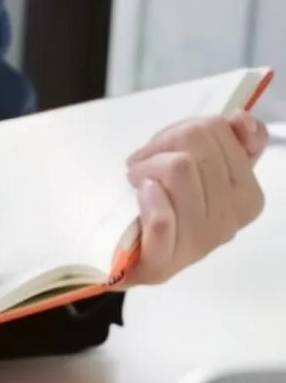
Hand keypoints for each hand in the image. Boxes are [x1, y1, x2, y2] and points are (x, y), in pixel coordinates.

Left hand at [122, 111, 267, 285]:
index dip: (183, 129)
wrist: (134, 260)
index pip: (220, 131)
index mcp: (248, 196)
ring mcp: (198, 243)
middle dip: (162, 145)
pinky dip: (149, 198)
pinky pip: (162, 219)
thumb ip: (231, 140)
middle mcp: (230, 220)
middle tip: (143, 161)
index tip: (165, 146)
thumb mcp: (203, 169)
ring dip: (146, 167)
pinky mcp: (162, 264)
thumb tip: (240, 119)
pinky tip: (142, 195)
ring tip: (137, 179)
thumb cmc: (169, 208)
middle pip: (196, 145)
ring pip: (179, 170)